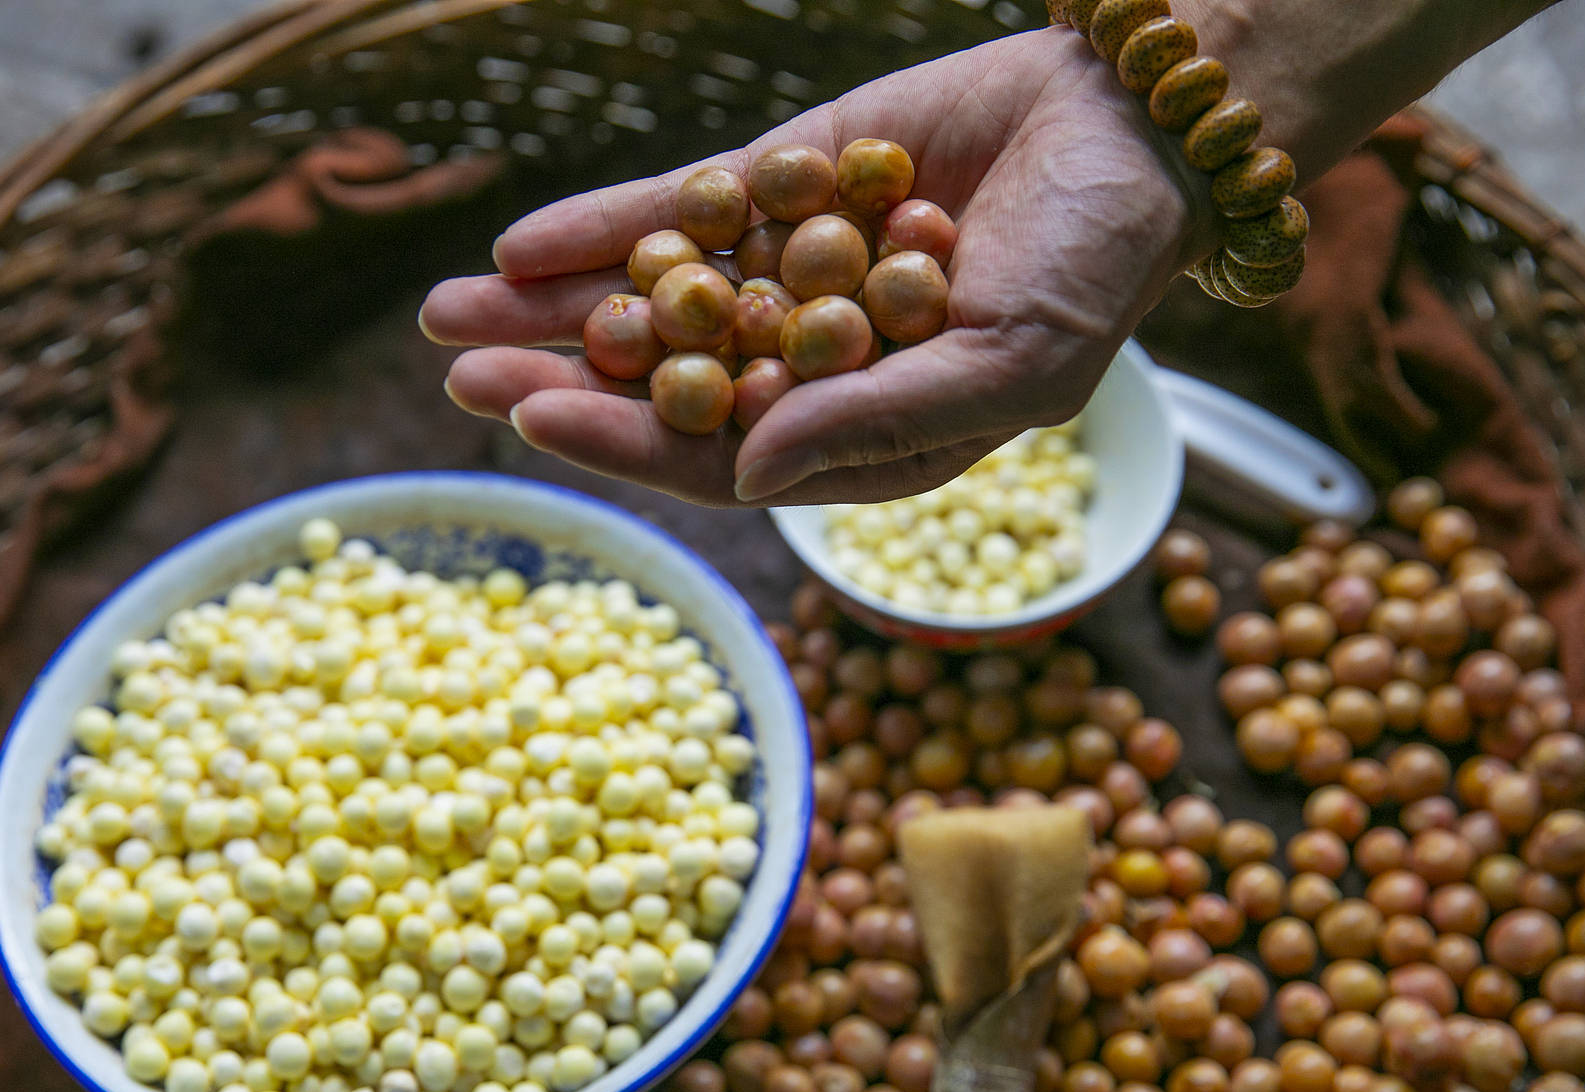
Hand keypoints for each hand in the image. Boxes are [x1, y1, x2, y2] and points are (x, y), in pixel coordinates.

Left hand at [421, 26, 1212, 507]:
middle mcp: (808, 366)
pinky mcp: (782, 186)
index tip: (533, 418)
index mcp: (858, 437)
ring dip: (554, 308)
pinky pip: (678, 210)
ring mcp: (787, 271)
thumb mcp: (1008, 365)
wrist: (1138, 123)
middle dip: (560, 379)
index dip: (626, 441)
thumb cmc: (1099, 267)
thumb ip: (876, 423)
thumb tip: (745, 473)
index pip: (721, 457)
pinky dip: (605, 224)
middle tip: (458, 373)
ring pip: (652, 298)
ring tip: (446, 310)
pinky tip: (522, 243)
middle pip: (663, 382)